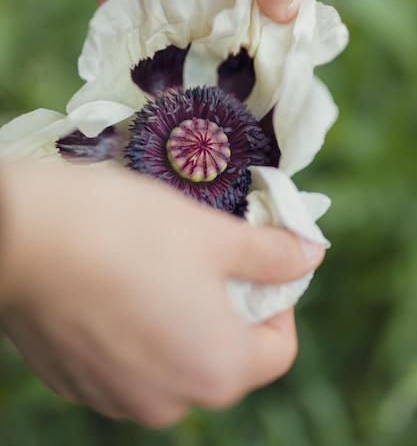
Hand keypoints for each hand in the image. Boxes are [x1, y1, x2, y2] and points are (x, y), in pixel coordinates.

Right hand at [0, 163, 323, 424]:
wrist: (22, 235)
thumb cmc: (127, 230)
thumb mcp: (213, 233)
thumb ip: (270, 254)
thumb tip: (308, 254)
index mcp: (215, 369)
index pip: (277, 349)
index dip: (278, 303)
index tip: (259, 267)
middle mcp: (168, 400)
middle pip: (223, 357)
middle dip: (225, 308)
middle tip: (206, 258)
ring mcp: (116, 397)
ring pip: (173, 359)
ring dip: (177, 318)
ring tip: (155, 267)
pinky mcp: (77, 381)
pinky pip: (128, 361)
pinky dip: (136, 328)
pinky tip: (115, 285)